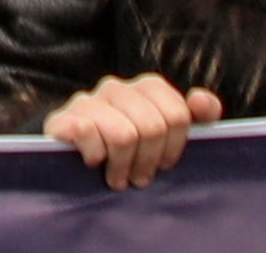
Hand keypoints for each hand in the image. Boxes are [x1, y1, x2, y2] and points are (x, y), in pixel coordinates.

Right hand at [45, 73, 218, 188]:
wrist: (72, 158)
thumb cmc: (129, 150)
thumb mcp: (167, 134)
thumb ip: (195, 116)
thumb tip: (201, 101)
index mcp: (146, 87)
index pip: (177, 114)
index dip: (174, 147)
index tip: (164, 164)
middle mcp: (116, 87)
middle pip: (152, 127)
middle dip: (148, 161)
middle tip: (140, 178)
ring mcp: (88, 100)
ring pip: (123, 135)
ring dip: (122, 166)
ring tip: (118, 178)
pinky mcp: (63, 118)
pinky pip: (87, 134)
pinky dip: (94, 156)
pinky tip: (92, 163)